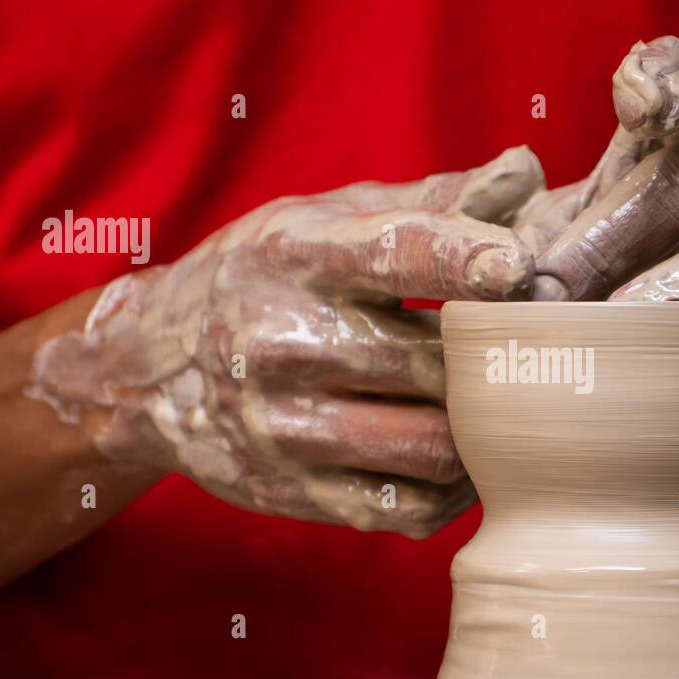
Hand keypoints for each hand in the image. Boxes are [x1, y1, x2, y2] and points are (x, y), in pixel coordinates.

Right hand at [27, 149, 543, 536]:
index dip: (463, 259)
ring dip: (484, 431)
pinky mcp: (296, 494)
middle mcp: (284, 343)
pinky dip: (456, 489)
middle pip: (433, 363)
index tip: (519, 267)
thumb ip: (432, 203)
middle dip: (497, 358)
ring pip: (433, 445)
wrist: (147, 370)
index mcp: (297, 258)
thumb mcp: (326, 220)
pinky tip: (462, 456)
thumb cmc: (265, 277)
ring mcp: (286, 429)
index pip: (393, 253)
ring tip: (503, 406)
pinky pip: (410, 508)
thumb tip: (527, 170)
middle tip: (531, 349)